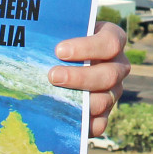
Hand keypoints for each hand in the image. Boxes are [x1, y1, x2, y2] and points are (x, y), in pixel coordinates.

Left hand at [55, 21, 130, 136]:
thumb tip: (33, 35)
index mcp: (113, 40)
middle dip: (79, 77)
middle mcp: (118, 66)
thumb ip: (55, 31)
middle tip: (52, 76)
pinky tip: (64, 119)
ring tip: (54, 98)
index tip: (59, 51)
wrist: (62, 60)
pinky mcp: (104, 112)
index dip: (87, 47)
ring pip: (104, 100)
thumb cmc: (61, 38)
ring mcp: (113, 91)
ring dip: (79, 102)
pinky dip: (83, 124)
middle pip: (109, 75)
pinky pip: (99, 123)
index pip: (111, 42)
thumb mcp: (62, 29)